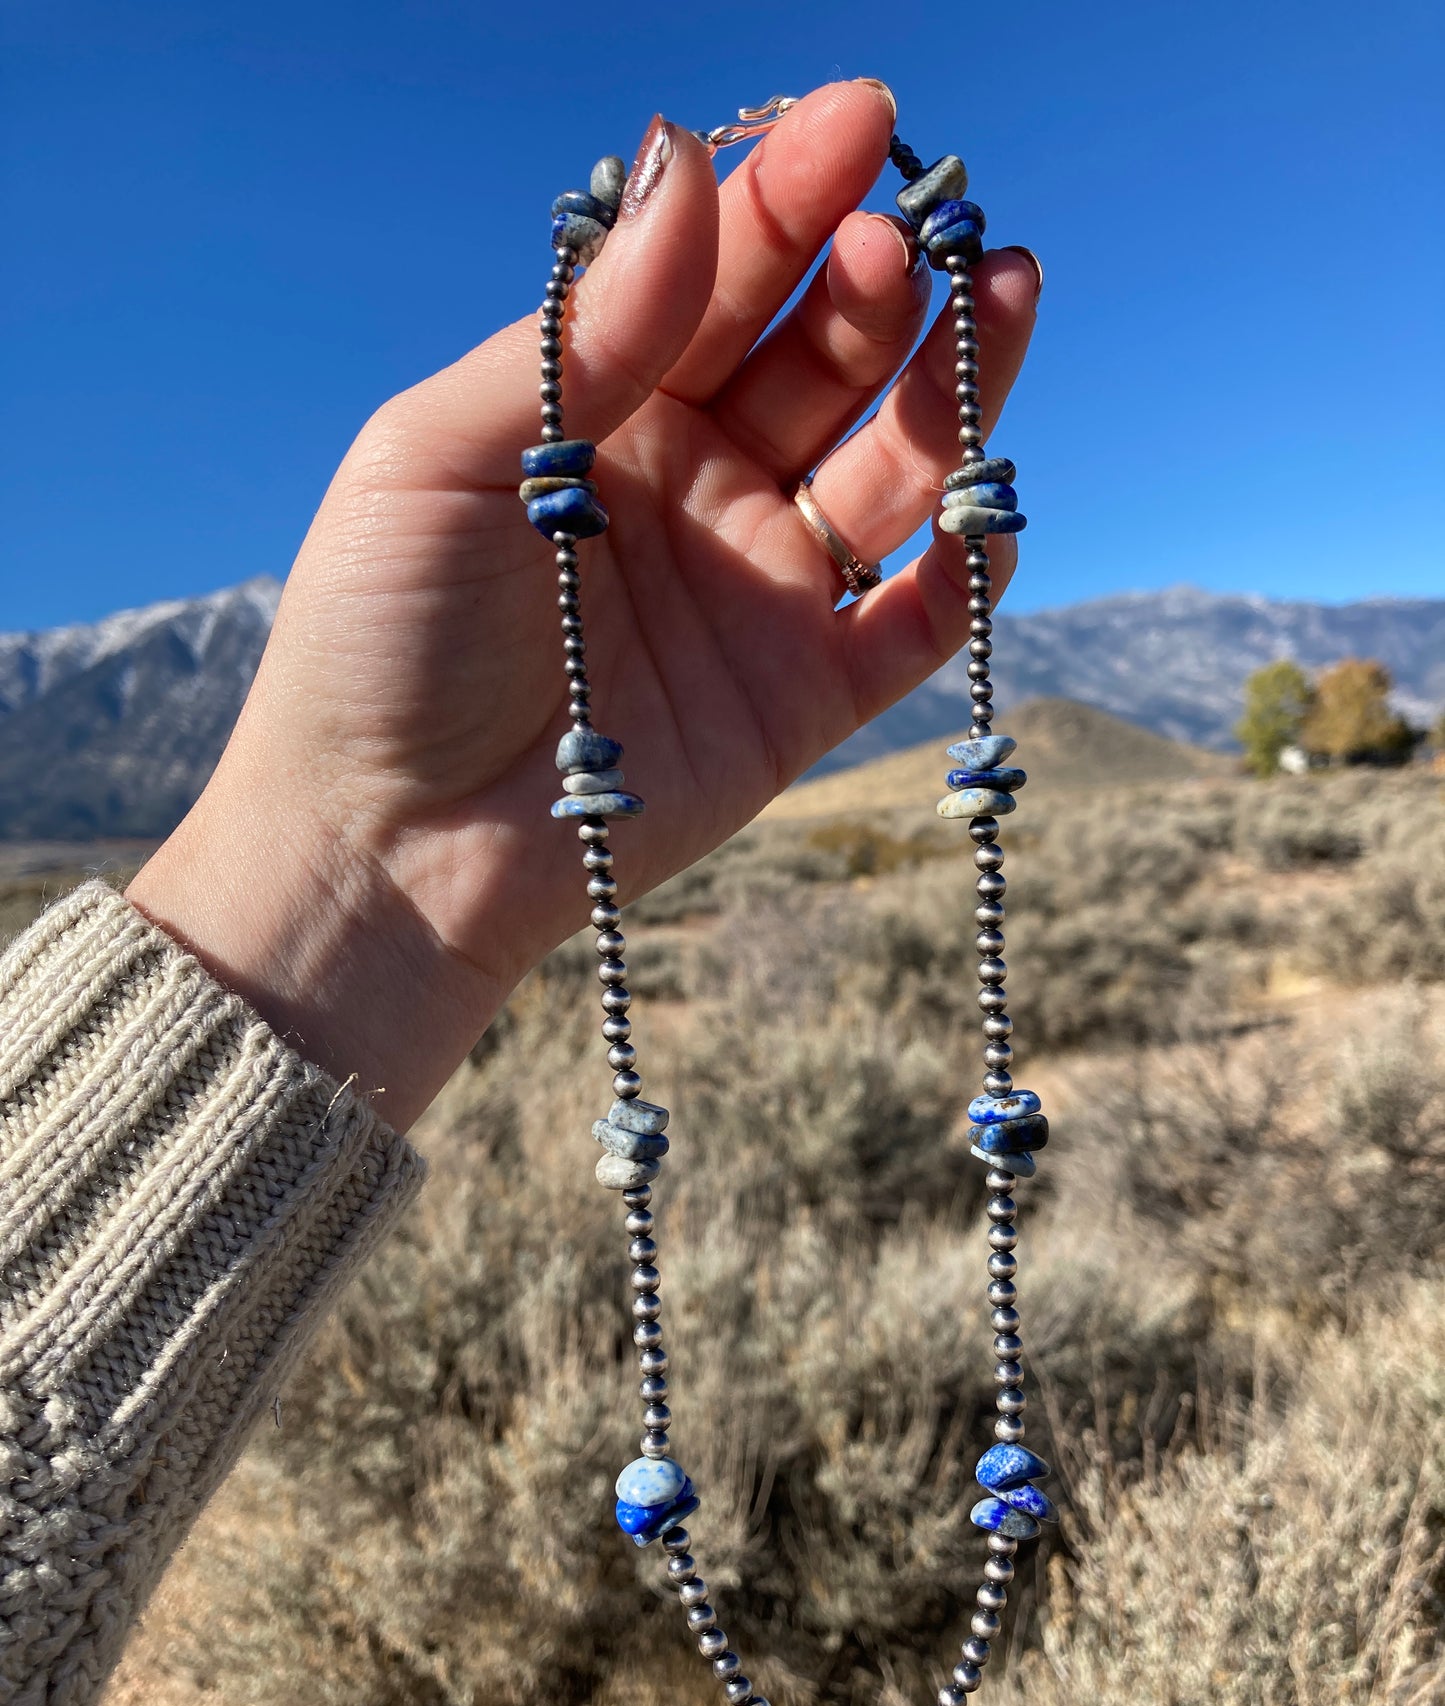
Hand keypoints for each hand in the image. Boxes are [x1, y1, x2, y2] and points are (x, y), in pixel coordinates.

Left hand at [129, 81, 1038, 1129]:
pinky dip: (965, 569)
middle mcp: (696, 482)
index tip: (861, 122)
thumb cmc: (379, 641)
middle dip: (868, 287)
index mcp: (605, 408)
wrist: (385, 848)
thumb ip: (581, 334)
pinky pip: (912, 623)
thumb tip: (689, 168)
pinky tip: (994, 502)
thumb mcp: (447, 457)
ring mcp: (758, 588)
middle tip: (904, 239)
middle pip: (818, 360)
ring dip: (950, 390)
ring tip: (1001, 296)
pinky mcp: (803, 698)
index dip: (787, 200)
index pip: (717, 279)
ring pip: (888, 472)